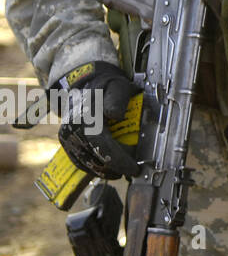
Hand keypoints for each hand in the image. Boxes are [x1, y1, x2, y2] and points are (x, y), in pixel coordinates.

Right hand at [57, 61, 140, 178]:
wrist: (86, 84)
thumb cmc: (106, 86)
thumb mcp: (118, 86)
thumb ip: (118, 99)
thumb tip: (114, 114)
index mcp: (85, 116)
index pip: (102, 145)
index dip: (119, 160)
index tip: (134, 168)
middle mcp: (72, 128)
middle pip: (94, 157)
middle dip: (115, 168)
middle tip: (132, 171)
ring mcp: (67, 136)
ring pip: (86, 162)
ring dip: (105, 171)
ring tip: (122, 172)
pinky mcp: (66, 142)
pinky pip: (79, 161)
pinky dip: (93, 168)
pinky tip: (108, 170)